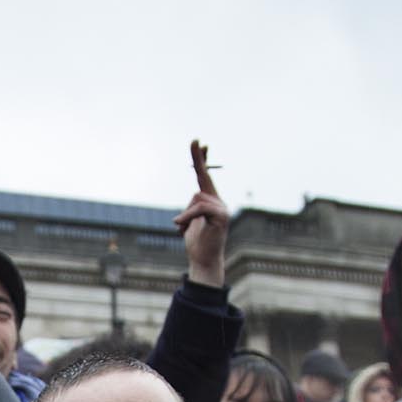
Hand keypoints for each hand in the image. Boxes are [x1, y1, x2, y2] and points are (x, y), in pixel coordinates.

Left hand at [174, 140, 229, 288]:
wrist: (203, 261)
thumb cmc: (196, 244)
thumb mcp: (189, 222)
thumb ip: (191, 208)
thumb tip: (195, 194)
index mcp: (210, 202)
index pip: (205, 177)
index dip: (202, 161)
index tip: (200, 143)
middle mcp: (219, 202)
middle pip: (205, 178)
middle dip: (199, 159)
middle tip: (194, 140)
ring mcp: (222, 209)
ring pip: (197, 197)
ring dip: (185, 214)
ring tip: (181, 228)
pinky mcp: (222, 217)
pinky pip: (200, 208)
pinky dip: (187, 216)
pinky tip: (179, 226)